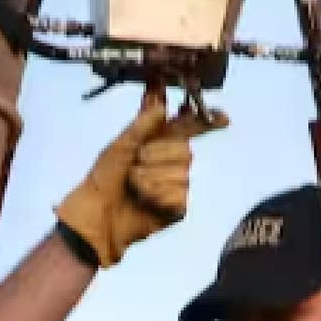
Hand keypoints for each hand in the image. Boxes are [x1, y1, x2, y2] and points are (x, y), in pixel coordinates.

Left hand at [55, 92, 223, 268]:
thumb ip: (143, 124)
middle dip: (158, 156)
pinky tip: (144, 203)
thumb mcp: (120, 144)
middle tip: (136, 164)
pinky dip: (157, 198)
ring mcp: (176, 185)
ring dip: (152, 179)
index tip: (222, 118)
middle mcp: (171, 162)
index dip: (206, 121)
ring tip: (133, 186)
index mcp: (158, 142)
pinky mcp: (177, 208)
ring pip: (182, 174)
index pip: (189, 127)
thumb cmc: (103, 179)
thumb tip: (162, 104)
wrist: (98, 216)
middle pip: (185, 150)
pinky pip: (179, 196)